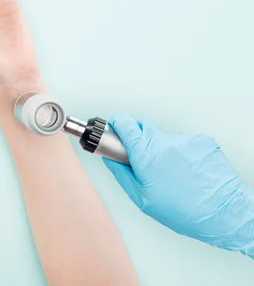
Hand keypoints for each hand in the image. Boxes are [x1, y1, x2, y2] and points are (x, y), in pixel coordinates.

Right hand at [104, 114, 253, 257]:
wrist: (223, 212)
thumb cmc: (183, 211)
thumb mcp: (142, 199)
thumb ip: (122, 174)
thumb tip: (110, 160)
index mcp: (145, 154)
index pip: (125, 123)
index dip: (117, 122)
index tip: (114, 126)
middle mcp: (164, 142)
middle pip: (143, 125)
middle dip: (137, 136)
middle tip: (140, 156)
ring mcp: (185, 140)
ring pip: (164, 136)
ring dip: (161, 147)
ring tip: (170, 172)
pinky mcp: (202, 141)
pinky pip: (184, 142)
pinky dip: (181, 152)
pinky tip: (186, 170)